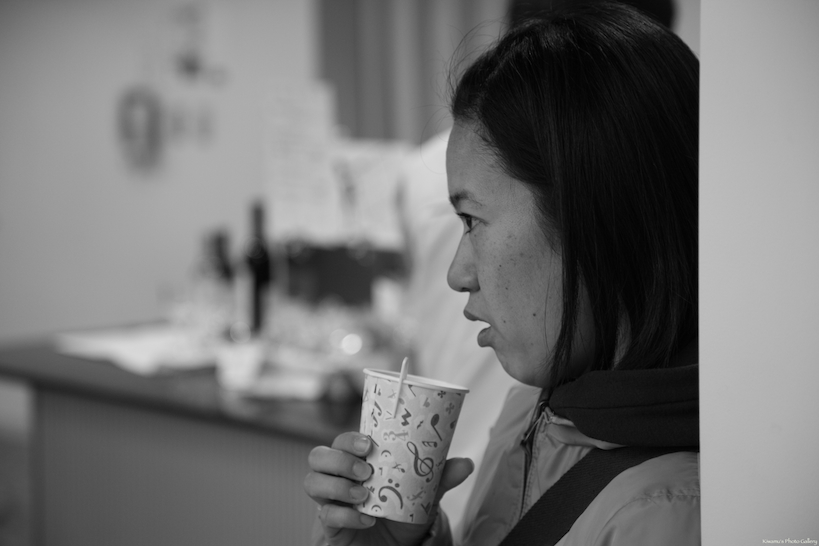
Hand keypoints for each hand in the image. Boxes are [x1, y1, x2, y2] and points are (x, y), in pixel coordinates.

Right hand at [304, 431, 473, 545]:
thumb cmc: (401, 513)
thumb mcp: (422, 495)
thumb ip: (439, 478)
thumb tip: (467, 463)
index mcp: (357, 461)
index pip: (340, 440)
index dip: (348, 438)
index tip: (367, 442)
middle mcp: (338, 477)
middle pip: (317, 456)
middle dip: (338, 459)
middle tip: (365, 469)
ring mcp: (329, 500)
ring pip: (311, 482)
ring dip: (337, 485)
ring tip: (364, 495)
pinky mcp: (328, 525)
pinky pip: (324, 514)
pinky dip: (345, 515)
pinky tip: (367, 519)